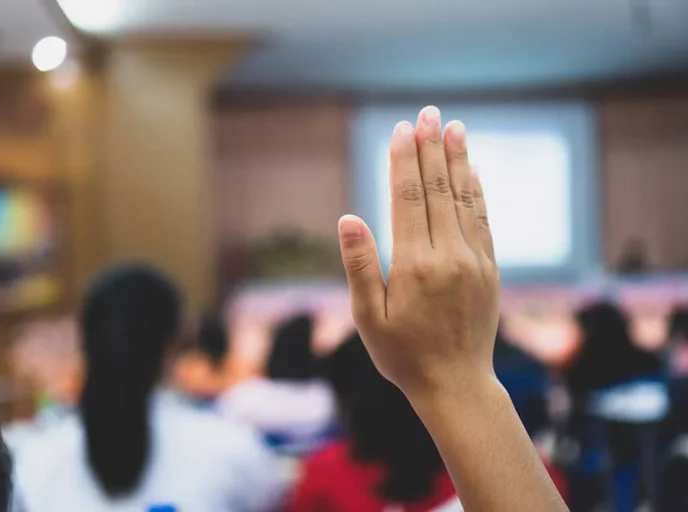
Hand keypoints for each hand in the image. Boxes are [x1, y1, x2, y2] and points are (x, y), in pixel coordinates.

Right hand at [338, 106, 499, 396]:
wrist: (456, 384)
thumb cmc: (402, 354)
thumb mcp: (367, 317)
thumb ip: (359, 265)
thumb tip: (348, 219)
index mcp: (414, 265)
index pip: (407, 198)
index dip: (403, 161)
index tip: (401, 129)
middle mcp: (449, 256)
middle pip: (436, 190)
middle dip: (430, 149)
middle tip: (427, 113)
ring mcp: (474, 261)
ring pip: (463, 199)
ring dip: (457, 161)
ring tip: (453, 127)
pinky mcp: (489, 269)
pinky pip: (482, 220)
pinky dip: (476, 191)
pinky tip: (472, 170)